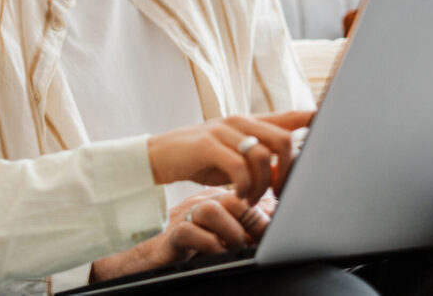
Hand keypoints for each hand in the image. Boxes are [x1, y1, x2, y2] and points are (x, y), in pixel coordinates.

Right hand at [90, 189, 277, 281]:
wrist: (152, 253)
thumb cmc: (193, 239)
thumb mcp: (225, 224)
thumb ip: (249, 215)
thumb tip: (277, 212)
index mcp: (220, 194)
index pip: (247, 179)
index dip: (267, 195)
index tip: (280, 218)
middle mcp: (205, 198)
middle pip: (235, 194)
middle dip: (256, 218)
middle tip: (267, 237)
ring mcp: (188, 212)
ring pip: (214, 210)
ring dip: (234, 233)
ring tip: (239, 247)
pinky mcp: (174, 232)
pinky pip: (192, 232)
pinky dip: (210, 245)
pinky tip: (218, 252)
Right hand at [146, 111, 313, 203]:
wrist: (159, 155)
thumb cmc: (201, 159)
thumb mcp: (234, 155)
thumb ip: (260, 158)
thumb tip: (289, 170)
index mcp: (250, 122)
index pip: (290, 116)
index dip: (312, 120)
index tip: (328, 127)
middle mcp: (240, 121)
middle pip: (284, 140)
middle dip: (288, 172)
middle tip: (279, 194)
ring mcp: (224, 130)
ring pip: (263, 156)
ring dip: (263, 186)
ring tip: (251, 199)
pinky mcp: (208, 144)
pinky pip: (239, 167)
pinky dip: (244, 187)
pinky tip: (237, 196)